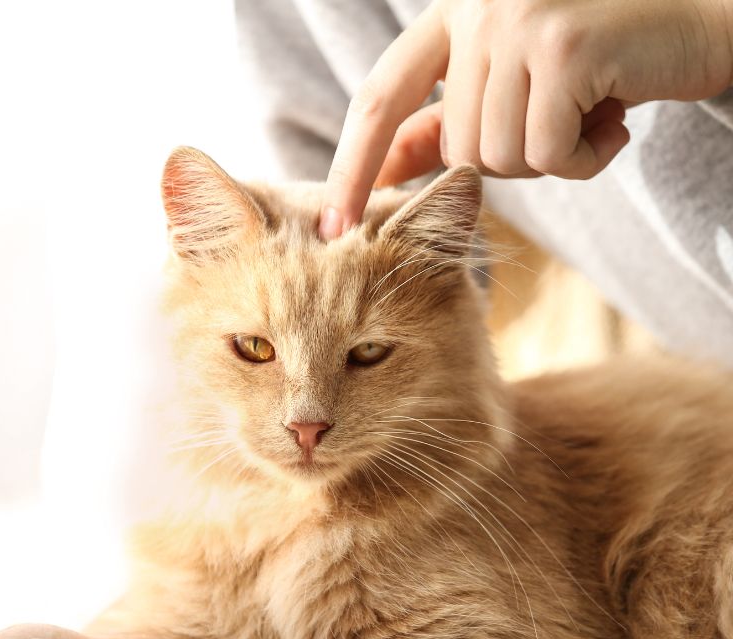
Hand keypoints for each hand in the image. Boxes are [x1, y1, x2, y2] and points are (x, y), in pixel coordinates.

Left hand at [319, 0, 732, 237]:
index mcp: (453, 13)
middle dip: (511, 158)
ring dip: (551, 156)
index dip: (354, 166)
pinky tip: (615, 117)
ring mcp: (518, 21)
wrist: (696, 18)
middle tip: (565, 117)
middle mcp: (477, 8)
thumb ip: (447, 118)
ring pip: (498, 158)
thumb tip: (385, 175)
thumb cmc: (601, 57)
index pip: (381, 100)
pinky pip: (546, 156)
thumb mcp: (512, 81)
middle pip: (457, 149)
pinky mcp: (563, 48)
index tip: (332, 227)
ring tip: (593, 109)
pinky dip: (584, 159)